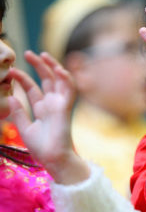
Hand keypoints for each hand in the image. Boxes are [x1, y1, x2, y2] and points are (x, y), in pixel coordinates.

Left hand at [8, 51, 88, 183]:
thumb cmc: (42, 148)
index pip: (33, 89)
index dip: (23, 78)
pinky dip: (66, 79)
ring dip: (53, 67)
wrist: (54, 159)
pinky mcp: (66, 108)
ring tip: (42, 55)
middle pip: (47, 80)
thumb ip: (18, 112)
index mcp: (43, 109)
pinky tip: (58, 69)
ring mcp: (60, 105)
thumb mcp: (24, 128)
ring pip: (59, 81)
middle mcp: (52, 104)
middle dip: (38, 65)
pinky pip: (69, 90)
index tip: (11, 71)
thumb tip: (10, 96)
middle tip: (27, 53)